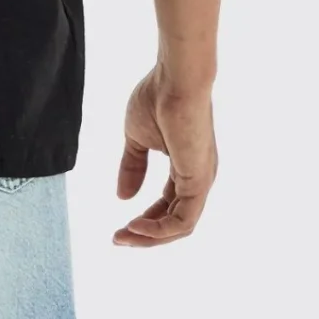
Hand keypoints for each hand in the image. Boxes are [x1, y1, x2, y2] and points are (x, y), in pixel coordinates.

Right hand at [114, 70, 217, 247]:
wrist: (174, 79)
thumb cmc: (157, 98)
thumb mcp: (136, 139)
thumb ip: (132, 167)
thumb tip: (123, 197)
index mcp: (186, 168)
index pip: (168, 206)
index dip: (145, 221)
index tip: (119, 228)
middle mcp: (197, 178)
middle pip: (175, 222)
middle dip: (145, 235)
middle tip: (117, 239)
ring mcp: (201, 180)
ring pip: (180, 227)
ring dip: (150, 237)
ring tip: (123, 236)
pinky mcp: (199, 180)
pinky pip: (183, 220)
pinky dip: (159, 229)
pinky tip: (136, 226)